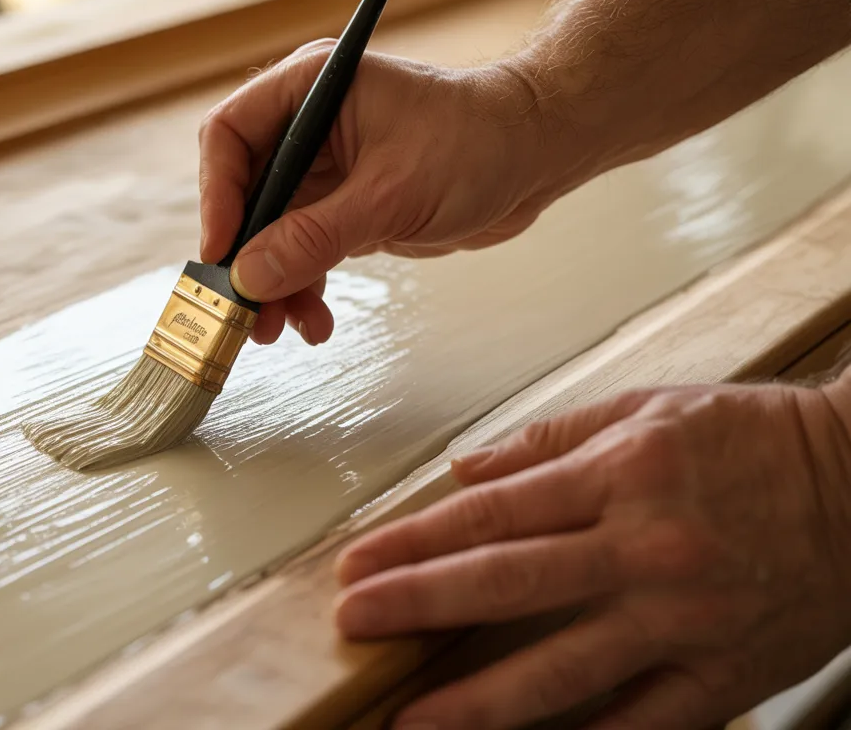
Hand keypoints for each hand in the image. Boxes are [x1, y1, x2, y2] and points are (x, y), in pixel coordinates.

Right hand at [197, 42, 558, 345]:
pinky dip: (302, 287)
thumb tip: (251, 276)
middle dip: (243, 256)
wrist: (536, 157)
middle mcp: (310, 127)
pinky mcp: (344, 208)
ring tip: (278, 328)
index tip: (221, 252)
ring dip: (271, 284)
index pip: (230, 136)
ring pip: (270, 233)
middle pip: (244, 194)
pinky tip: (312, 320)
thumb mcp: (391, 194)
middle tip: (243, 307)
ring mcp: (325, 170)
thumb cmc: (479, 141)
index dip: (217, 195)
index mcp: (312, 91)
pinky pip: (302, 252)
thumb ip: (316, 237)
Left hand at [333, 381, 850, 728]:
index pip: (490, 513)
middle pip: (508, 583)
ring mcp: (686, 618)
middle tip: (353, 624)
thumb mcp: (649, 408)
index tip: (357, 563)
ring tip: (410, 720)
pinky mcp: (726, 673)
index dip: (414, 541)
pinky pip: (644, 721)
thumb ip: (547, 440)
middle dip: (419, 606)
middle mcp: (647, 547)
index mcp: (622, 474)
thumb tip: (464, 470)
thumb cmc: (753, 439)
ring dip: (477, 699)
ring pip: (563, 667)